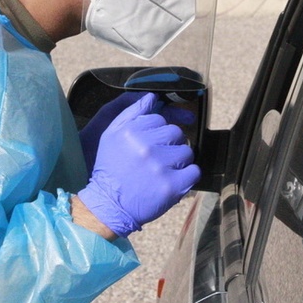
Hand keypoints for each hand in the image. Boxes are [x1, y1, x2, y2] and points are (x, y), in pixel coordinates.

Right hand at [77, 93, 199, 236]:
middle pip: (177, 133)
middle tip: (158, 159)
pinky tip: (173, 181)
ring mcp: (161, 166)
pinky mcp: (172, 186)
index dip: (157, 133)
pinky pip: (194, 172)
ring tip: (164, 171)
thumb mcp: (112, 135)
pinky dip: (187, 177)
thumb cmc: (110, 169)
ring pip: (187, 152)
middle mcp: (147, 146)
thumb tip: (152, 96)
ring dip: (179, 161)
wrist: (108, 206)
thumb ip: (132, 112)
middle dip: (170, 145)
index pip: (161, 119)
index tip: (149, 145)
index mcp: (132, 131)